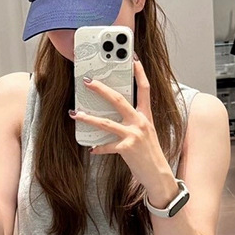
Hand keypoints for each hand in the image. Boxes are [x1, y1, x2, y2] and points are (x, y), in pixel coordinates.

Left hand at [70, 57, 165, 180]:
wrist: (158, 174)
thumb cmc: (150, 154)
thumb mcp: (145, 133)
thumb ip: (133, 122)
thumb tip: (113, 115)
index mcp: (146, 115)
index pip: (145, 88)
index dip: (139, 73)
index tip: (132, 59)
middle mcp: (141, 122)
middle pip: (118, 99)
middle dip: (101, 89)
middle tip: (88, 82)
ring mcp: (134, 134)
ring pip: (106, 122)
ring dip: (88, 118)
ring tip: (76, 114)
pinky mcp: (127, 148)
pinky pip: (107, 146)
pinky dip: (98, 148)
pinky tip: (92, 148)